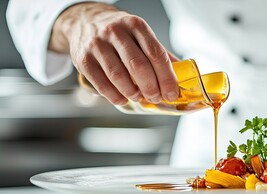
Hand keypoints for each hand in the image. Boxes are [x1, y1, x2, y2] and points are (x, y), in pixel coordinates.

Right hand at [49, 2, 178, 104]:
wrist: (84, 20)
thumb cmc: (119, 32)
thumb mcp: (140, 34)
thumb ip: (159, 53)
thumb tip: (182, 74)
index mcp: (136, 26)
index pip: (156, 54)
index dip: (167, 77)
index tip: (172, 93)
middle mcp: (116, 32)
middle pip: (138, 65)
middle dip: (151, 87)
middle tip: (156, 97)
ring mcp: (97, 44)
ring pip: (118, 75)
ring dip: (132, 92)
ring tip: (139, 97)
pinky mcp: (83, 58)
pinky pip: (100, 82)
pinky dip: (114, 95)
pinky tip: (123, 99)